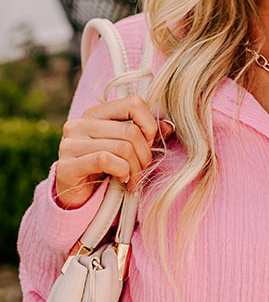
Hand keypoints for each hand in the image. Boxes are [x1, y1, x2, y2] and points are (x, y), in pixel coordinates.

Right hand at [55, 95, 174, 209]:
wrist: (77, 198)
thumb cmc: (105, 170)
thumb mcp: (128, 149)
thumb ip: (146, 136)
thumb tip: (169, 126)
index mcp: (96, 113)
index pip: (133, 103)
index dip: (149, 124)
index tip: (150, 143)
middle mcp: (80, 123)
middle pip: (131, 131)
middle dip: (145, 155)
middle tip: (143, 170)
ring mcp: (69, 144)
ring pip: (122, 147)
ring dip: (135, 168)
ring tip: (134, 179)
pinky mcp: (66, 165)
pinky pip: (105, 160)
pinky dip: (121, 171)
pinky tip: (122, 180)